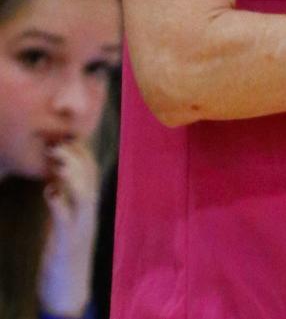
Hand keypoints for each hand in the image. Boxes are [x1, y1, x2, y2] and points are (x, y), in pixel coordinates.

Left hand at [39, 140, 100, 318]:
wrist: (69, 292)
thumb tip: (56, 183)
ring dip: (71, 175)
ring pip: (84, 195)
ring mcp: (81, 228)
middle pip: (90, 178)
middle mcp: (89, 215)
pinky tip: (49, 194)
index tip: (69, 137)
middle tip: (59, 143)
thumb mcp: (67, 225)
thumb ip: (66, 204)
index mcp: (90, 209)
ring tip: (57, 160)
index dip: (83, 152)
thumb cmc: (66, 257)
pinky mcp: (67, 243)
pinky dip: (58, 204)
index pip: (93, 172)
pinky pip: (65, 220)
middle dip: (77, 157)